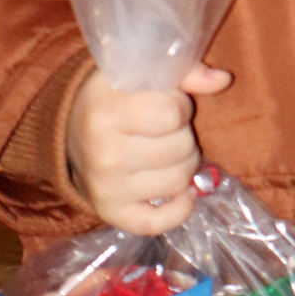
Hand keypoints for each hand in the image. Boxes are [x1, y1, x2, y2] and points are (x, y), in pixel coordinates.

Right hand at [66, 62, 231, 233]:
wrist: (71, 132)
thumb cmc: (114, 98)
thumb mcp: (140, 76)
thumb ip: (183, 73)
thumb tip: (223, 79)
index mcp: (106, 112)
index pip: (172, 112)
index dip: (180, 105)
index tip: (168, 102)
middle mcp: (104, 154)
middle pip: (181, 148)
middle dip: (184, 135)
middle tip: (167, 131)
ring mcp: (106, 188)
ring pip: (178, 181)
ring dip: (184, 165)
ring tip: (169, 153)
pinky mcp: (111, 213)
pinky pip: (158, 222)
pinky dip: (179, 209)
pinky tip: (181, 192)